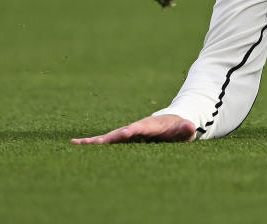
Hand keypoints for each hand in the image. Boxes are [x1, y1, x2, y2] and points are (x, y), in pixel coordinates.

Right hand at [71, 114, 195, 144]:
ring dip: (95, 141)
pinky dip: (94, 142)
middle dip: (109, 137)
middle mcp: (136, 127)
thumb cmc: (179, 129)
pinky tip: (77, 144)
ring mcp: (128, 132)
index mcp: (151, 125)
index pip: (141, 127)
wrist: (172, 123)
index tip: (124, 133)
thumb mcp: (185, 130)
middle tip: (94, 143)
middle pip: (120, 132)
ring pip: (110, 136)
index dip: (133, 130)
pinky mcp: (124, 137)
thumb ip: (186, 128)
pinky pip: (108, 141)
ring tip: (77, 143)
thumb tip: (190, 126)